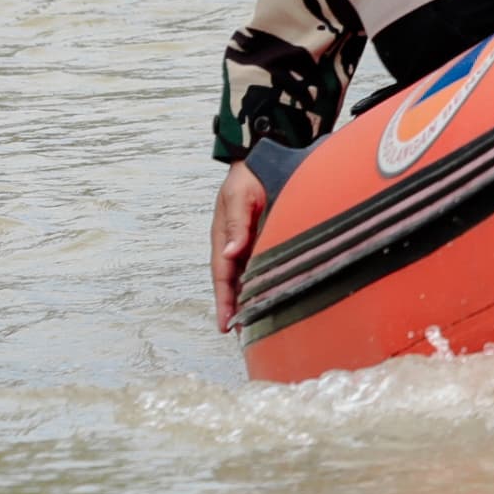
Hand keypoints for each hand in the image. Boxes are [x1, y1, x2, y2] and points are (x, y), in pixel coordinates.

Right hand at [209, 161, 268, 332]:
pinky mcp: (262, 239)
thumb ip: (237, 224)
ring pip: (246, 277)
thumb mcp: (239, 197)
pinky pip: (260, 266)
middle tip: (242, 335)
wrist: (264, 159)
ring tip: (256, 325)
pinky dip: (262, 282)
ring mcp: (247, 244)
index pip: (222, 275)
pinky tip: (271, 296)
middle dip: (235, 308)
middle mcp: (234, 245)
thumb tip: (230, 252)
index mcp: (223, 237)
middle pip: (233, 283)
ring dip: (249, 299)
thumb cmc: (248, 177)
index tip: (226, 325)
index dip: (224, 301)